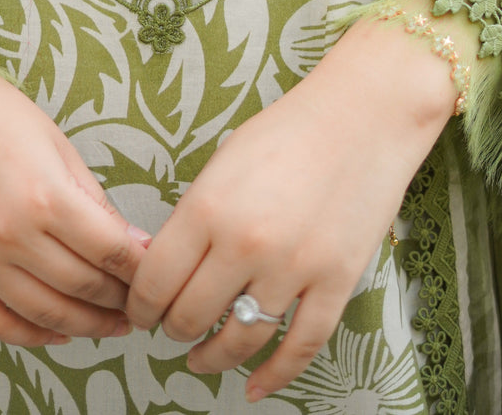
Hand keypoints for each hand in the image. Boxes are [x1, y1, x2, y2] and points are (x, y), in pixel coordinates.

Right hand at [0, 33, 151, 346]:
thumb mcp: (56, 143)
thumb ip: (92, 197)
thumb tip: (129, 241)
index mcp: (46, 197)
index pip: (109, 251)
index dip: (140, 268)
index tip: (156, 272)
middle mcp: (11, 236)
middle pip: (82, 286)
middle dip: (119, 298)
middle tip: (141, 300)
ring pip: (43, 313)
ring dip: (85, 324)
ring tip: (110, 324)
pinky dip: (29, 335)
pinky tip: (56, 332)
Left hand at [125, 8, 463, 399]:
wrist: (363, 115)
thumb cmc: (289, 131)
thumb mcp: (223, 164)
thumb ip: (194, 217)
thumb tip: (167, 270)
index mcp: (208, 206)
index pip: (154, 281)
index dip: (139, 306)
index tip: (138, 312)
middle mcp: (246, 243)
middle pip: (190, 317)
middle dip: (172, 330)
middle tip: (169, 328)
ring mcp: (294, 267)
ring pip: (239, 340)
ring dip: (212, 357)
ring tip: (201, 358)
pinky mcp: (336, 283)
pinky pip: (299, 348)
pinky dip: (274, 375)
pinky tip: (254, 386)